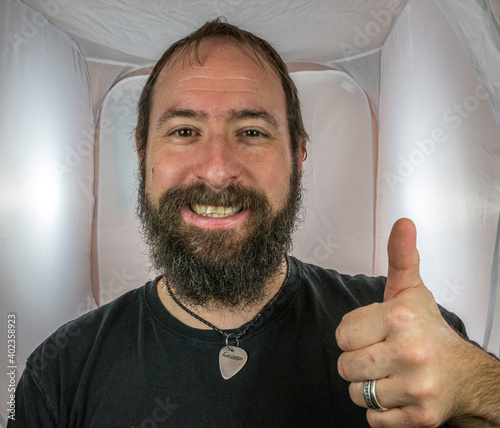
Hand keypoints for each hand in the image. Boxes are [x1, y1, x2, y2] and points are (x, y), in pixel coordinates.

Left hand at [335, 218, 499, 426]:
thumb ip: (401, 257)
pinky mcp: (419, 418)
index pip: (342, 334)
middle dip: (358, 361)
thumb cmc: (429, 331)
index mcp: (400, 318)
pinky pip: (372, 419)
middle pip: (346, 365)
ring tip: (389, 374)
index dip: (354, 334)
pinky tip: (397, 393)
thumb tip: (403, 222)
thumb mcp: (411, 290)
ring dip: (367, 386)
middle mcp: (410, 352)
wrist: (464, 375)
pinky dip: (380, 410)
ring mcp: (417, 387)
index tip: (374, 333)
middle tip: (381, 355)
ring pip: (356, 393)